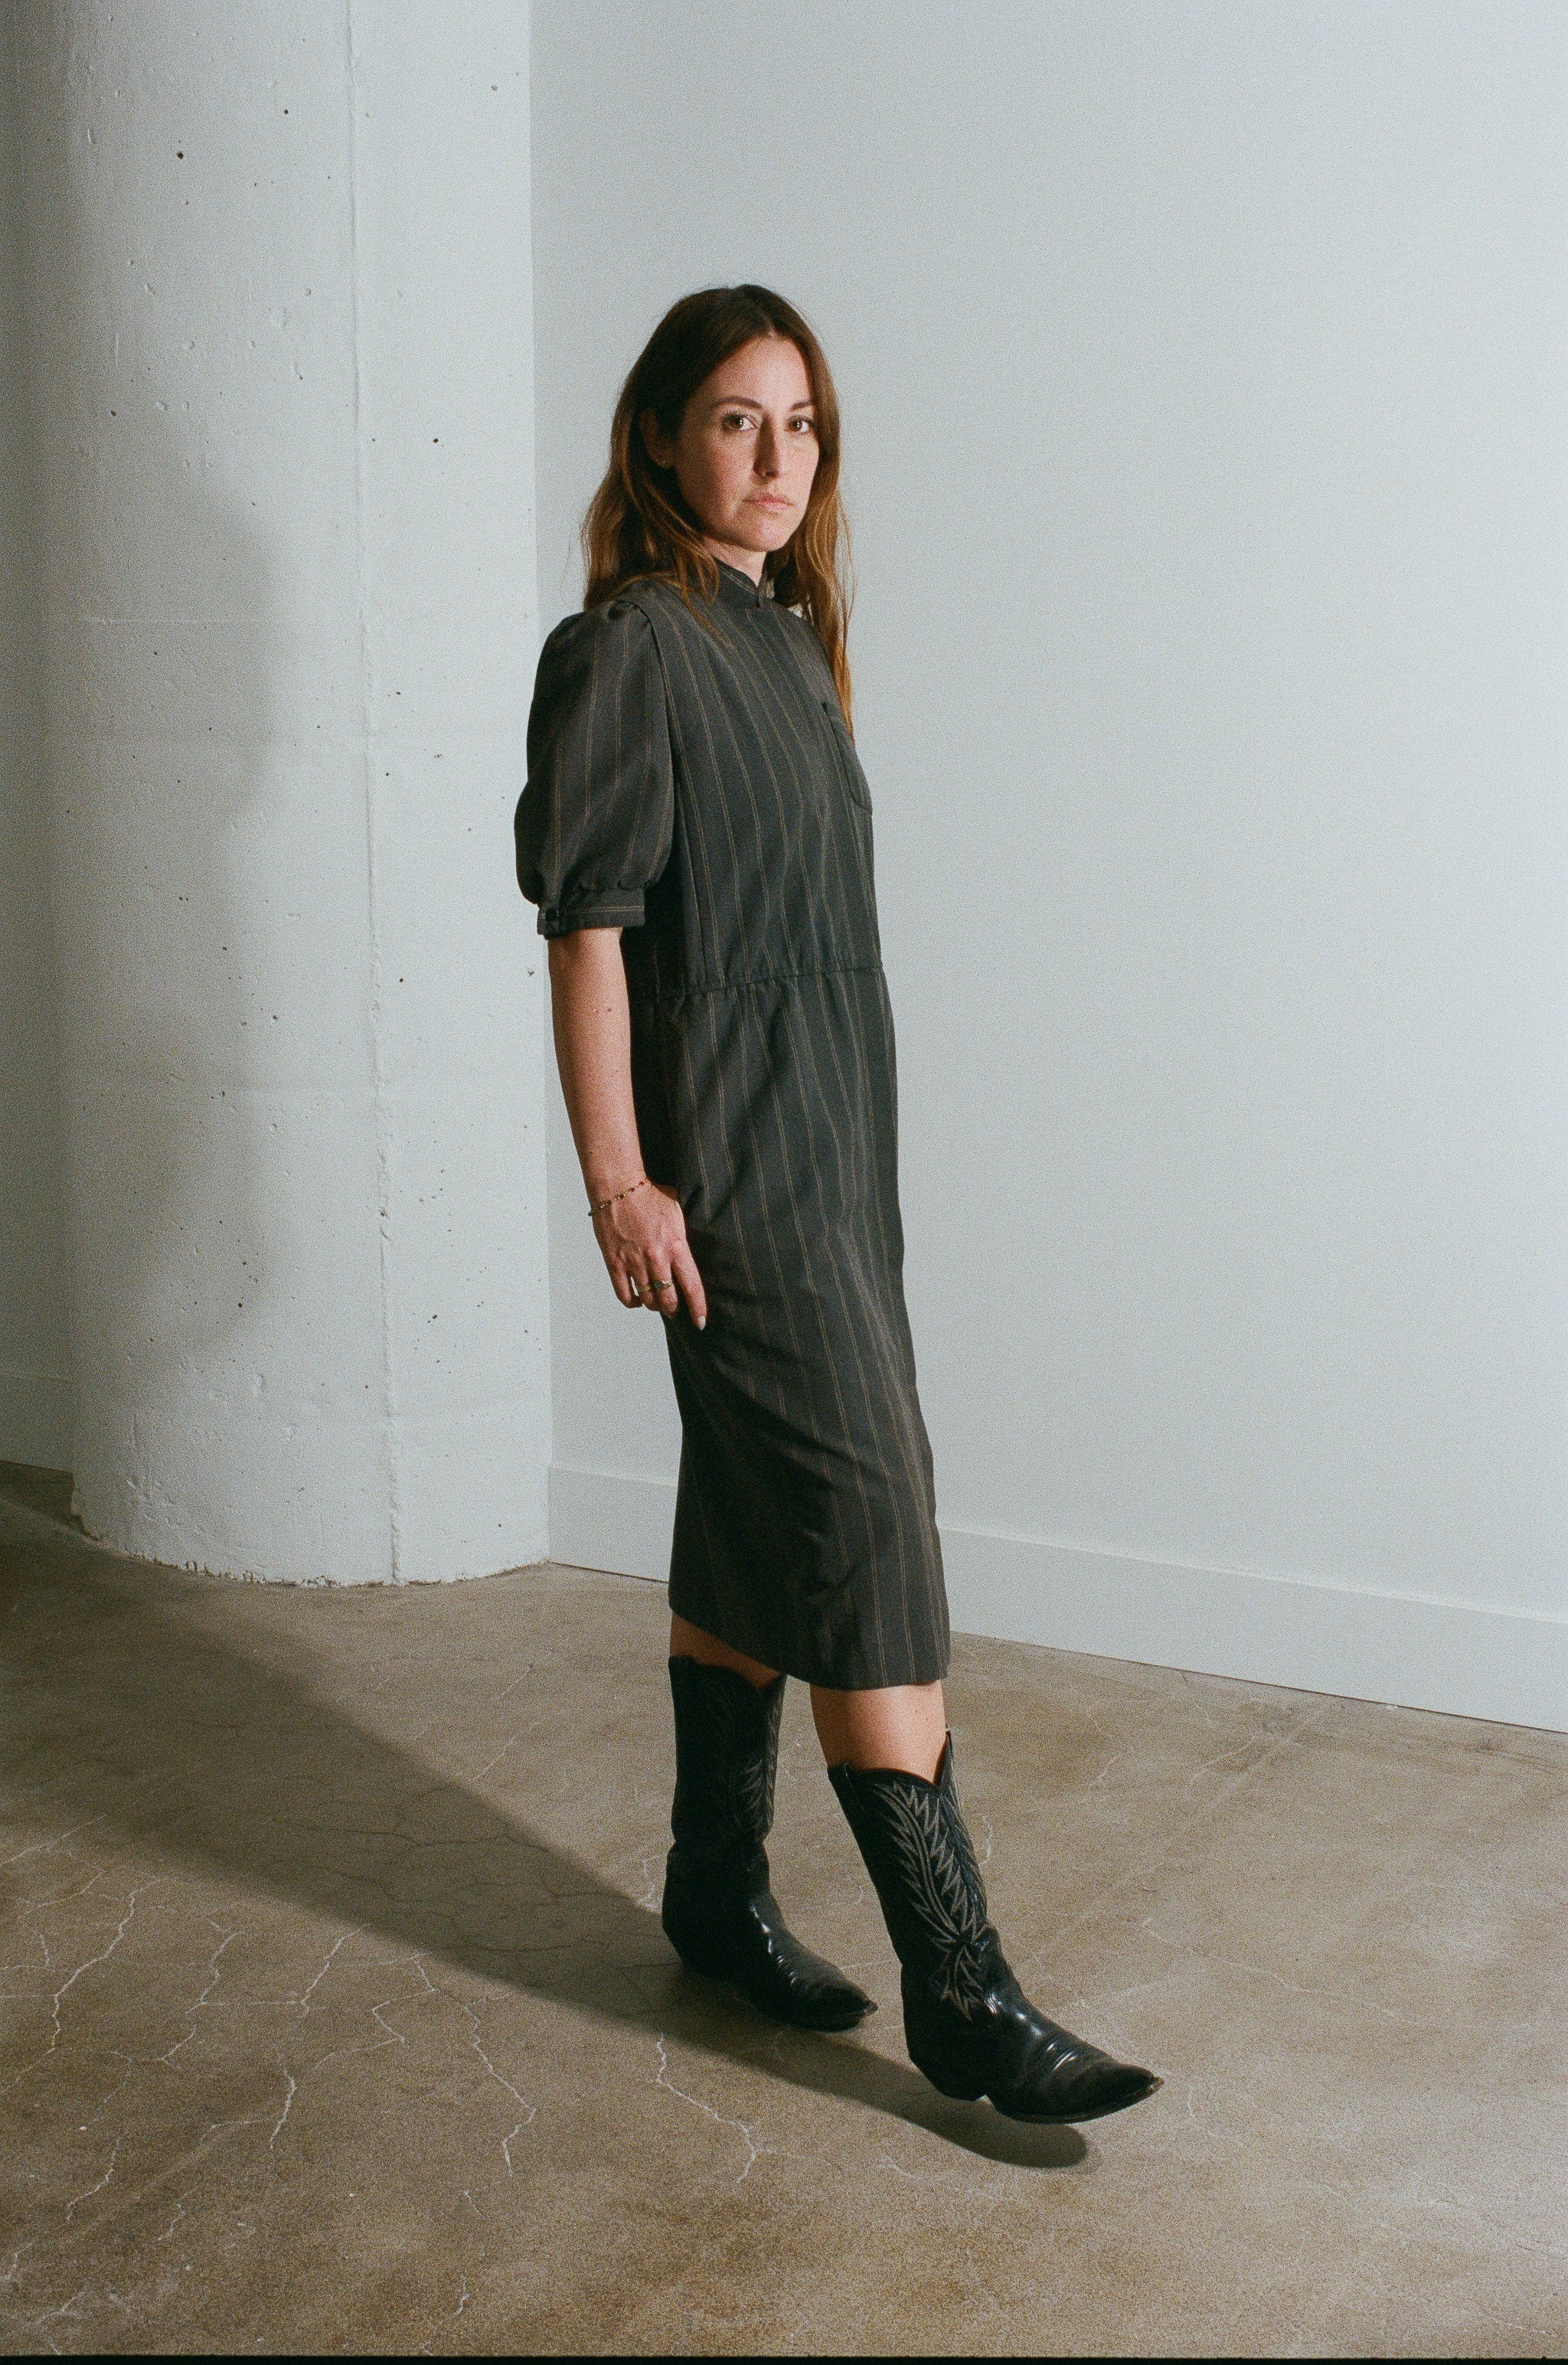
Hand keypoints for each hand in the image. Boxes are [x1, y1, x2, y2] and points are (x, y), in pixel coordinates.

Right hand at [592, 1179, 706, 1329]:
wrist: (619, 1186)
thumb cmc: (651, 1195)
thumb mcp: (679, 1214)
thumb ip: (685, 1238)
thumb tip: (692, 1254)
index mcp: (676, 1246)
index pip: (692, 1286)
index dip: (698, 1308)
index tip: (701, 1322)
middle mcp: (656, 1258)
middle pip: (668, 1300)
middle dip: (674, 1308)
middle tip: (675, 1307)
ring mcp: (633, 1262)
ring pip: (648, 1299)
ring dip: (654, 1305)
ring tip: (657, 1302)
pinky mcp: (614, 1262)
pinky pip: (624, 1294)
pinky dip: (633, 1302)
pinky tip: (638, 1300)